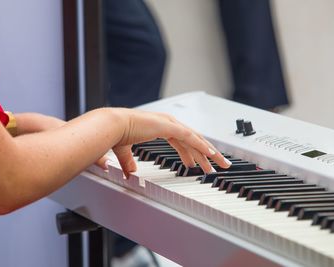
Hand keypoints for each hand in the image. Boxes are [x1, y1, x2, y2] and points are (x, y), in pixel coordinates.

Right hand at [112, 109, 230, 176]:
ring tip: (220, 163)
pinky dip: (202, 146)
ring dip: (209, 152)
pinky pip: (191, 138)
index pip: (181, 141)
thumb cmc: (117, 134)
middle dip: (206, 153)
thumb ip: (129, 162)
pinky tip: (212, 154)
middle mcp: (167, 123)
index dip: (190, 153)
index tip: (196, 164)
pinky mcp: (169, 126)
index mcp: (159, 127)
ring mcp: (170, 123)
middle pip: (193, 140)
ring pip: (196, 139)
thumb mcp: (126, 152)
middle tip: (216, 164)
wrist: (113, 126)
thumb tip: (130, 173)